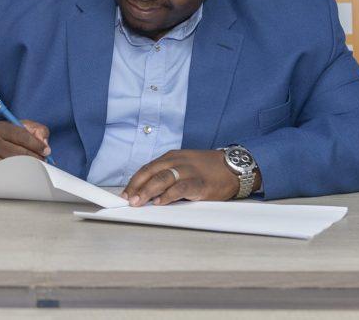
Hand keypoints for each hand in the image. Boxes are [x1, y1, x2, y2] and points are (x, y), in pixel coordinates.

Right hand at [0, 120, 50, 171]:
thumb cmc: (2, 137)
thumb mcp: (16, 127)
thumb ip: (35, 130)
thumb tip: (44, 143)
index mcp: (0, 128)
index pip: (22, 136)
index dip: (37, 144)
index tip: (47, 151)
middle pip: (20, 153)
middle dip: (36, 158)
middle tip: (44, 161)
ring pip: (16, 166)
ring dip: (29, 168)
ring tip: (35, 167)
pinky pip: (9, 175)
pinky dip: (19, 175)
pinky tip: (24, 174)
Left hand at [121, 149, 253, 205]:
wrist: (234, 167)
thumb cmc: (207, 169)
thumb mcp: (184, 165)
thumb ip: (168, 175)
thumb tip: (148, 192)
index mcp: (171, 157)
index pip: (147, 168)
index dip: (134, 181)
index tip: (125, 193)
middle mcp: (177, 161)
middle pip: (151, 172)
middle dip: (137, 187)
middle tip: (128, 199)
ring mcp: (188, 171)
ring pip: (162, 179)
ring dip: (147, 191)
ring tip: (138, 202)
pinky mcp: (199, 183)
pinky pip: (180, 188)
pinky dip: (168, 196)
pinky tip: (160, 202)